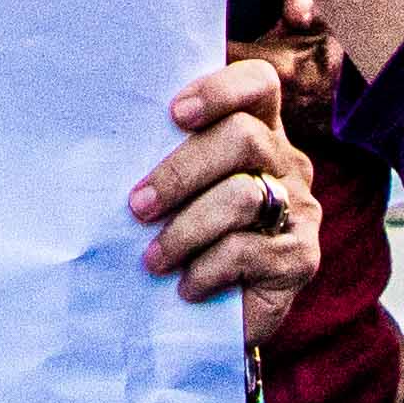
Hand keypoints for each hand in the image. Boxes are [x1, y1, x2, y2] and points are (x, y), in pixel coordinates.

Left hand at [131, 53, 328, 347]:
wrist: (205, 319)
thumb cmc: (176, 238)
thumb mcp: (168, 192)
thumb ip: (158, 157)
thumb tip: (102, 142)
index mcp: (257, 129)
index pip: (258, 83)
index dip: (220, 89)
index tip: (175, 114)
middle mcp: (286, 162)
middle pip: (243, 137)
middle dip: (181, 172)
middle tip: (139, 207)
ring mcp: (300, 209)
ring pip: (243, 196)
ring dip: (186, 229)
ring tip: (153, 260)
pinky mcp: (301, 258)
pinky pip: (248, 251)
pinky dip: (206, 270)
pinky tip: (187, 288)